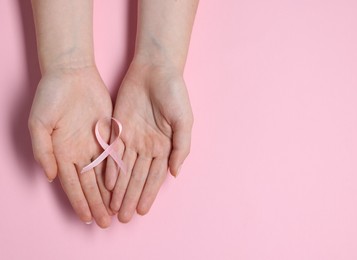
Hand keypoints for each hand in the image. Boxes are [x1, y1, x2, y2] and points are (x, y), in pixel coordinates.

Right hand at [29, 66, 112, 227]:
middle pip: (90, 184)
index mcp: (61, 153)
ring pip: (104, 174)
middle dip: (98, 204)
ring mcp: (95, 143)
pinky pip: (116, 156)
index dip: (80, 202)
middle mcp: (79, 152)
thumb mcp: (39, 123)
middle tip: (107, 222)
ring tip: (118, 209)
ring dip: (110, 193)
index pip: (72, 184)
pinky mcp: (109, 133)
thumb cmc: (50, 96)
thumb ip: (43, 150)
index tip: (88, 219)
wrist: (71, 74)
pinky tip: (126, 185)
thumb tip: (50, 177)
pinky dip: (120, 172)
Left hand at [105, 62, 192, 222]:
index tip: (142, 211)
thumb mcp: (185, 121)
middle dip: (131, 197)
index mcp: (165, 146)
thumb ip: (181, 148)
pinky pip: (113, 152)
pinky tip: (106, 184)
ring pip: (124, 169)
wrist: (155, 69)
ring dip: (119, 189)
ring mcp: (132, 138)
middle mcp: (148, 146)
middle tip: (123, 218)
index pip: (155, 176)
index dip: (148, 194)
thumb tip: (176, 174)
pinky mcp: (118, 128)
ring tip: (113, 208)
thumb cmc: (174, 93)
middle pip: (138, 177)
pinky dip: (110, 168)